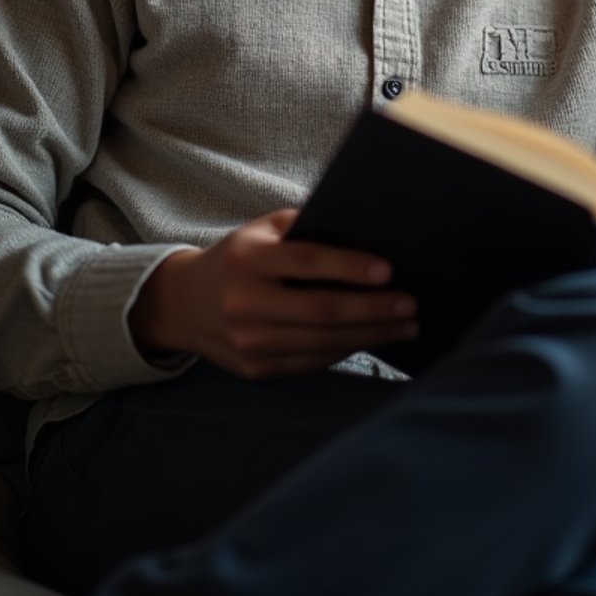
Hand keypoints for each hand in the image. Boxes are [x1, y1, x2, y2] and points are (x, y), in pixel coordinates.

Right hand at [129, 208, 417, 378]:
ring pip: (322, 344)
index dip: (351, 266)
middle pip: (321, 311)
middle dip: (373, 310)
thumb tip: (364, 229)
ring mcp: (248, 342)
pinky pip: (310, 363)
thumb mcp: (261, 229)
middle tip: (410, 305)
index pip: (308, 262)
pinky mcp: (255, 369)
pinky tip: (371, 340)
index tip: (389, 270)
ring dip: (370, 336)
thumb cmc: (239, 257)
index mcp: (249, 259)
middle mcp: (245, 303)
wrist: (185, 303)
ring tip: (404, 326)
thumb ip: (305, 226)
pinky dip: (345, 352)